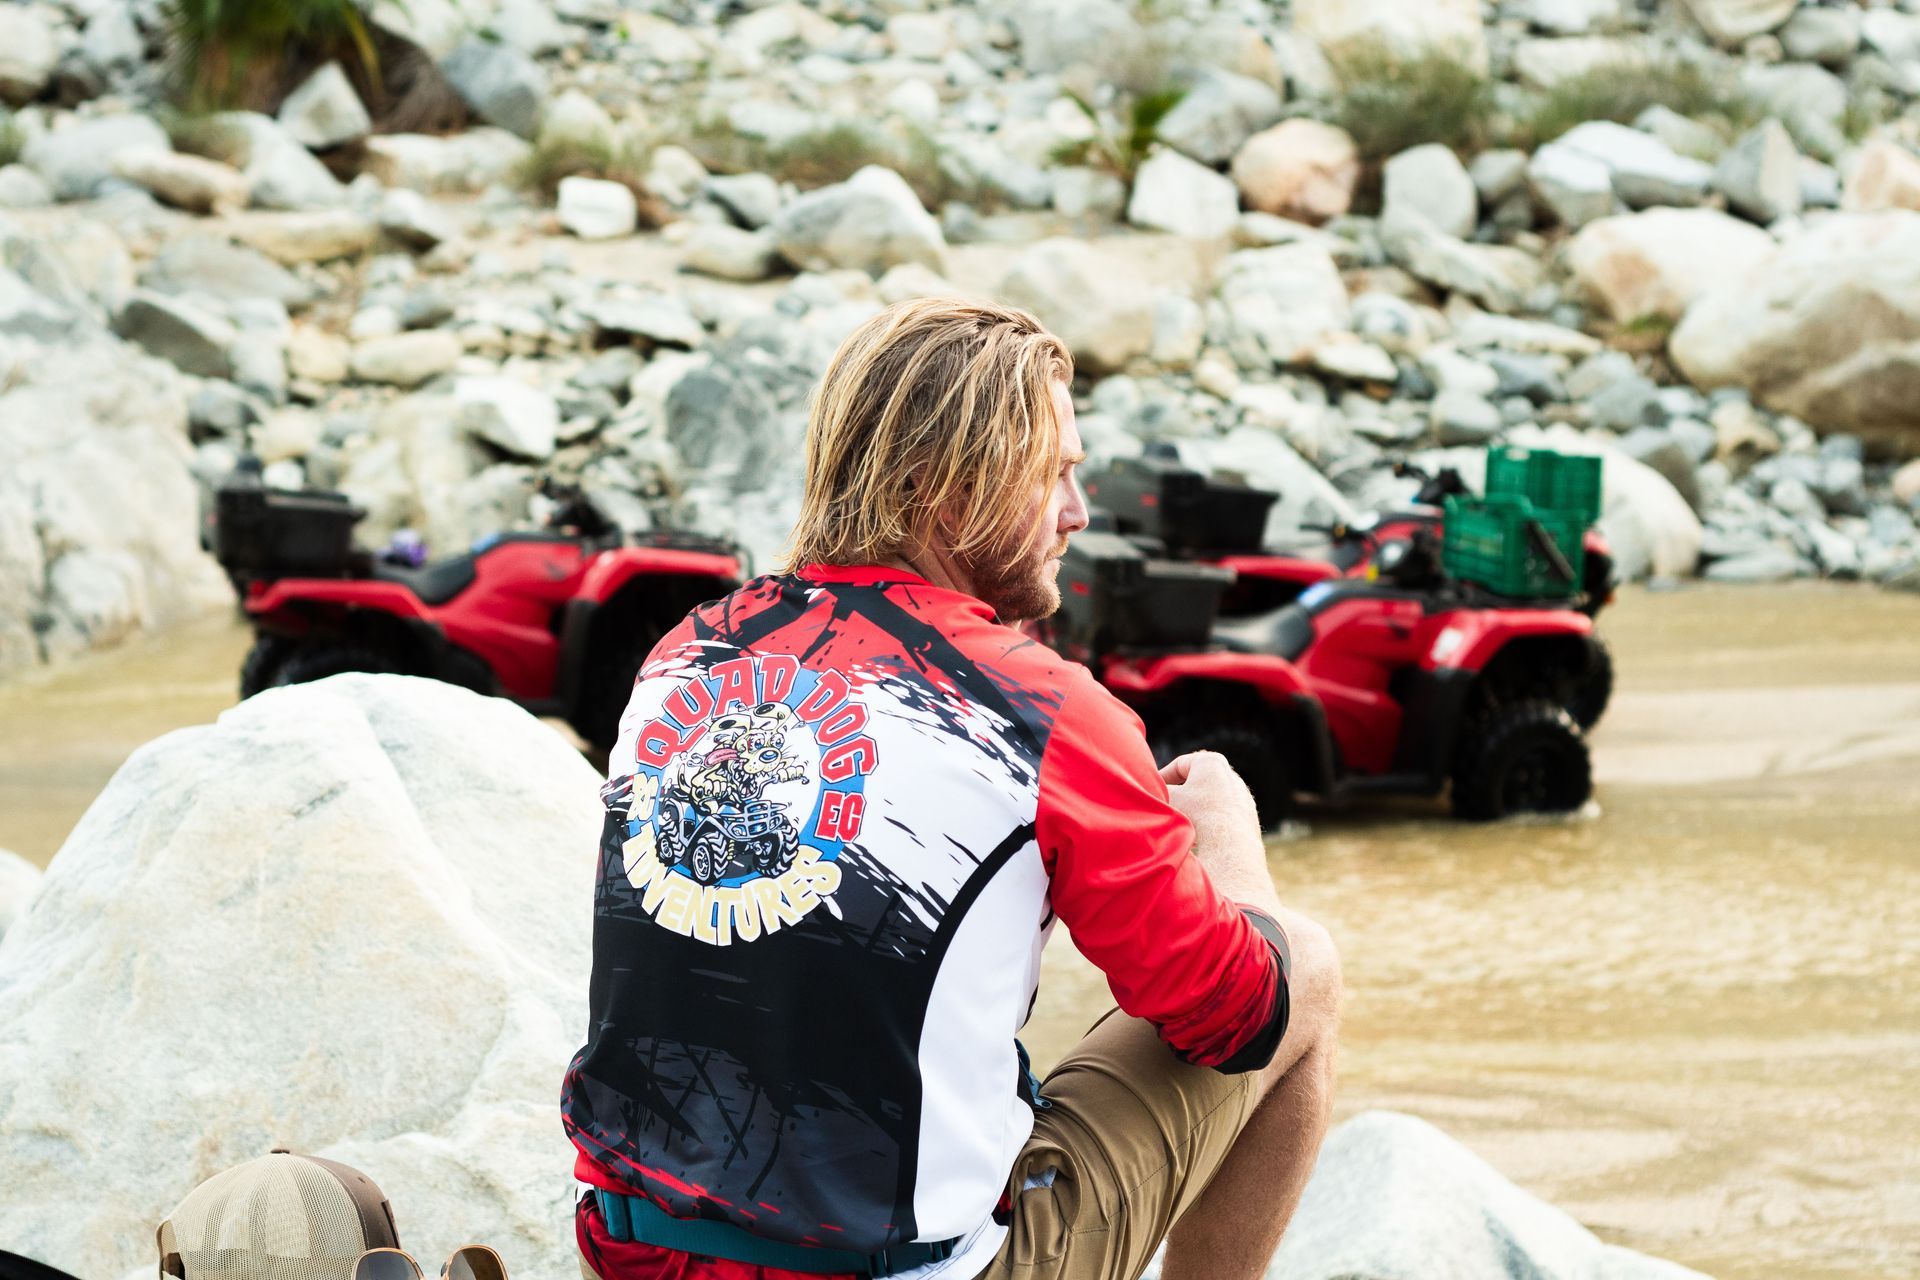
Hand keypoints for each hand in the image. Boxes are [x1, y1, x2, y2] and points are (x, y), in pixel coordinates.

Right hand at [1161, 751, 1274, 911]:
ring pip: (1210, 801)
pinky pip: (1222, 818)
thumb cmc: (1196, 816)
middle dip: (1179, 795)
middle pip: (1196, 783)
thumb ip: (1157, 790)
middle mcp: (1231, 776)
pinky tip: (1197, 839)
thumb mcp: (1168, 798)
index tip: (1151, 791)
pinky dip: (1209, 824)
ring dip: (1193, 811)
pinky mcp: (1249, 820)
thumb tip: (1146, 791)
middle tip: (1164, 808)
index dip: (1161, 777)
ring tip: (1179, 826)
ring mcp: (1242, 798)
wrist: (1228, 847)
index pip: (1180, 765)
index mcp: (1211, 762)